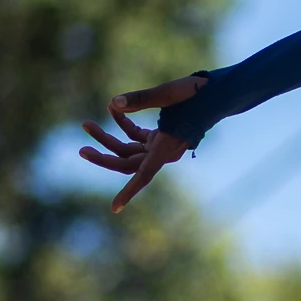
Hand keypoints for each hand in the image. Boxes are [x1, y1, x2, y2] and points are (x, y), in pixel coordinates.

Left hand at [79, 75, 204, 212]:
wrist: (219, 92)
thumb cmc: (198, 93)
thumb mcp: (167, 93)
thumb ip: (139, 98)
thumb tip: (111, 103)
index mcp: (168, 147)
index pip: (144, 175)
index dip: (128, 192)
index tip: (114, 208)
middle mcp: (164, 151)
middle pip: (128, 162)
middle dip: (104, 155)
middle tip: (81, 150)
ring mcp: (161, 145)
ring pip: (129, 150)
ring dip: (108, 138)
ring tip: (86, 125)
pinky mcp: (161, 136)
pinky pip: (136, 137)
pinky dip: (123, 124)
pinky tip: (112, 109)